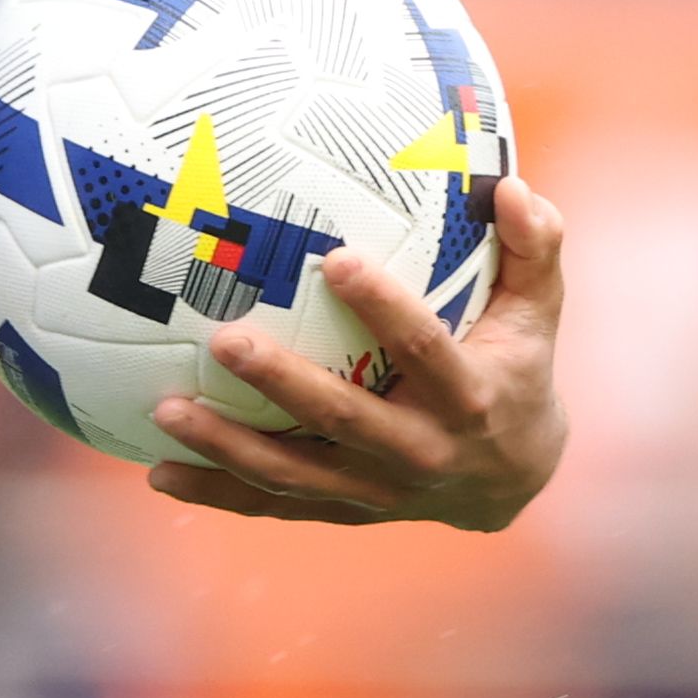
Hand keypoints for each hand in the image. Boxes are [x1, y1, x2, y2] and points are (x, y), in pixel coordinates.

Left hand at [147, 176, 568, 528]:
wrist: (514, 481)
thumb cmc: (517, 370)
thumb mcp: (539, 314)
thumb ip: (534, 249)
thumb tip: (511, 187)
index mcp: (469, 399)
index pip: (425, 349)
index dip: (384, 308)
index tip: (337, 260)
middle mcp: (421, 452)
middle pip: (345, 419)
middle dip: (283, 383)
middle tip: (223, 340)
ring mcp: (377, 490)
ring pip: (296, 473)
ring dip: (229, 446)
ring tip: (166, 410)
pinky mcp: (344, 510)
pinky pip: (275, 506)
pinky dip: (218, 493)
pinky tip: (157, 473)